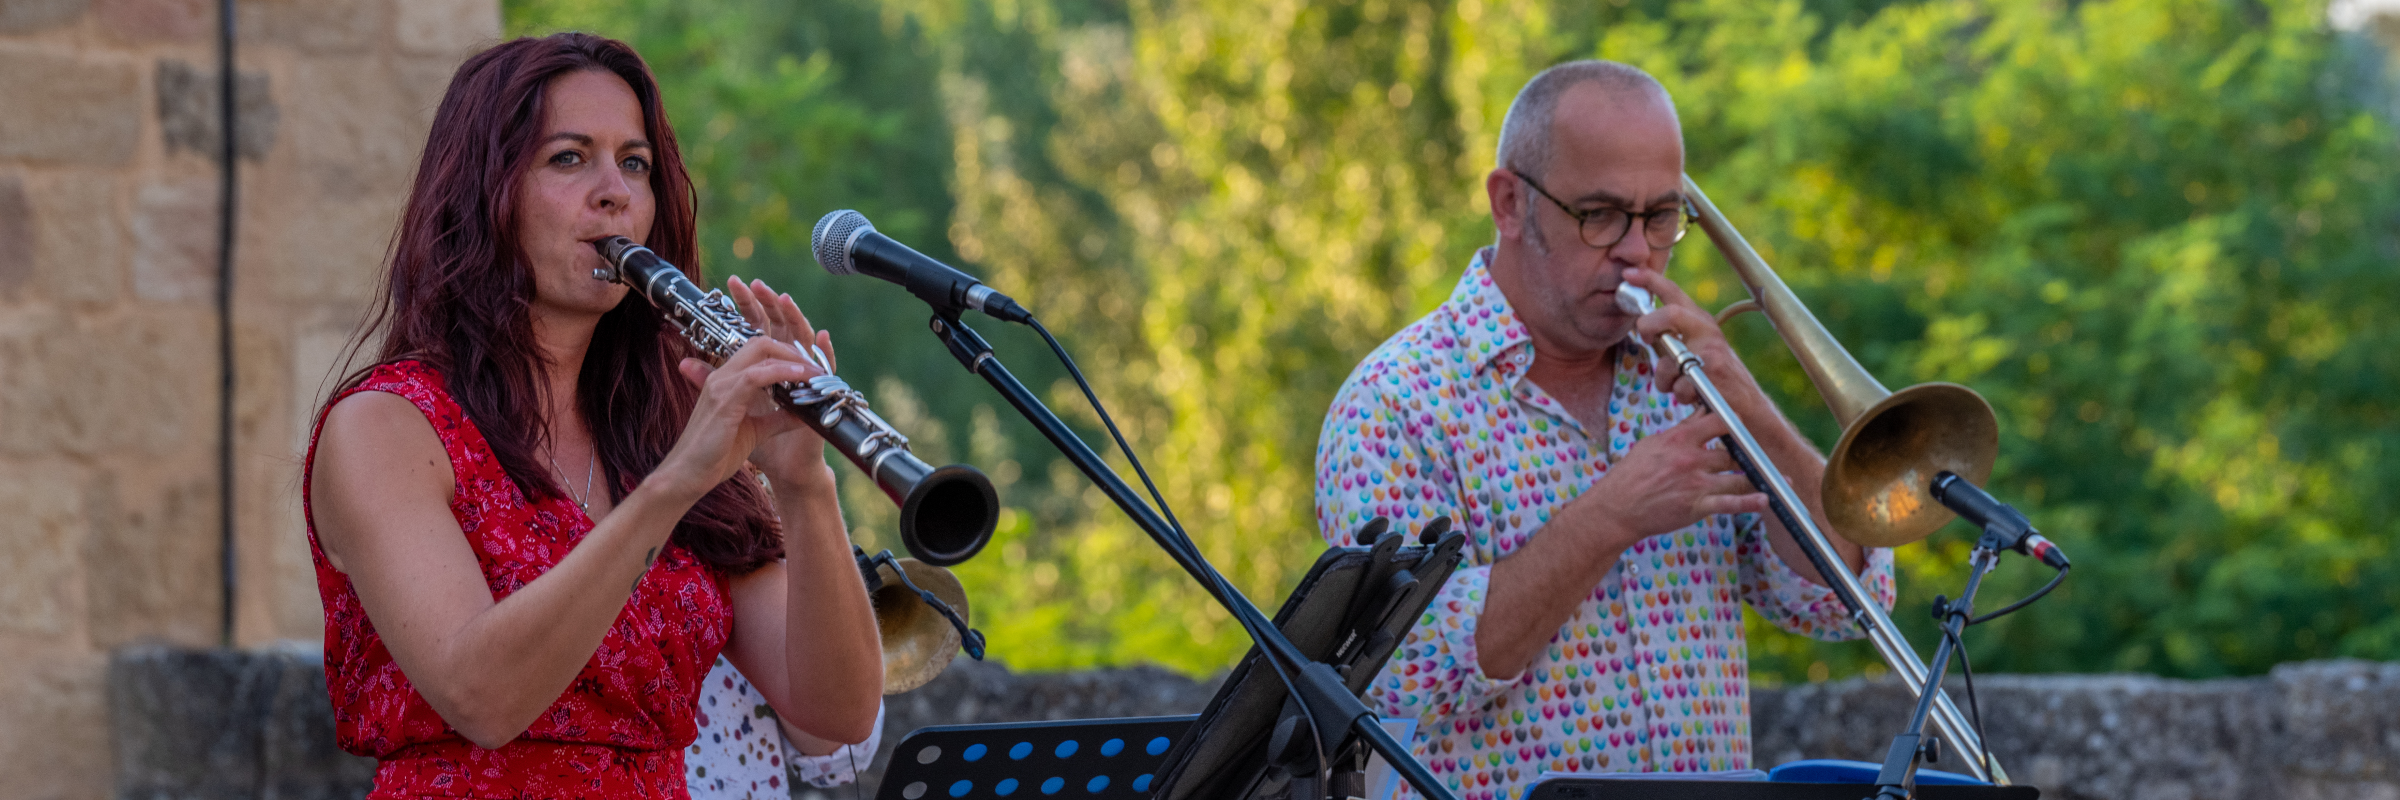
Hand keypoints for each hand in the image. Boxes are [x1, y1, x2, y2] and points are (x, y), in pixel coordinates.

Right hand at [651, 282, 828, 501]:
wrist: (687, 476)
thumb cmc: (716, 456)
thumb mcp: (756, 431)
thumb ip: (778, 419)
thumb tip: (804, 412)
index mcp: (727, 381)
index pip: (758, 351)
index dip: (787, 355)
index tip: (811, 370)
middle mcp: (722, 376)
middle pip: (761, 343)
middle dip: (793, 350)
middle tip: (816, 369)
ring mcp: (720, 386)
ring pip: (761, 352)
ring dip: (793, 360)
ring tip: (816, 373)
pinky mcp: (723, 400)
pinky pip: (756, 376)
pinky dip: (782, 373)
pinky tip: (800, 378)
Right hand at [1577, 410, 1767, 541]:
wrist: (1616, 508)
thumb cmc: (1631, 475)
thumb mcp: (1652, 444)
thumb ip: (1680, 432)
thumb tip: (1699, 416)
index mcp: (1679, 439)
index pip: (1717, 420)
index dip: (1734, 421)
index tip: (1743, 424)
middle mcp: (1690, 459)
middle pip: (1733, 450)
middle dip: (1750, 452)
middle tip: (1766, 453)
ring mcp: (1695, 484)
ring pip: (1738, 477)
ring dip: (1760, 478)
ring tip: (1780, 479)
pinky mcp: (1696, 506)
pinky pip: (1729, 504)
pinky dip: (1750, 502)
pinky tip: (1766, 500)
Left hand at [1623, 267, 1742, 407]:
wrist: (1746, 402)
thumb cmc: (1713, 376)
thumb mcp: (1694, 349)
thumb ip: (1671, 337)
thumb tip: (1642, 328)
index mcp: (1699, 321)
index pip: (1674, 292)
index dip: (1649, 279)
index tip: (1628, 273)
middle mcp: (1707, 330)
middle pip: (1671, 313)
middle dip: (1649, 325)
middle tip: (1644, 336)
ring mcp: (1712, 350)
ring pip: (1669, 359)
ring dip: (1666, 379)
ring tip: (1680, 385)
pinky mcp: (1715, 372)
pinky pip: (1679, 385)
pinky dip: (1680, 394)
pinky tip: (1693, 397)